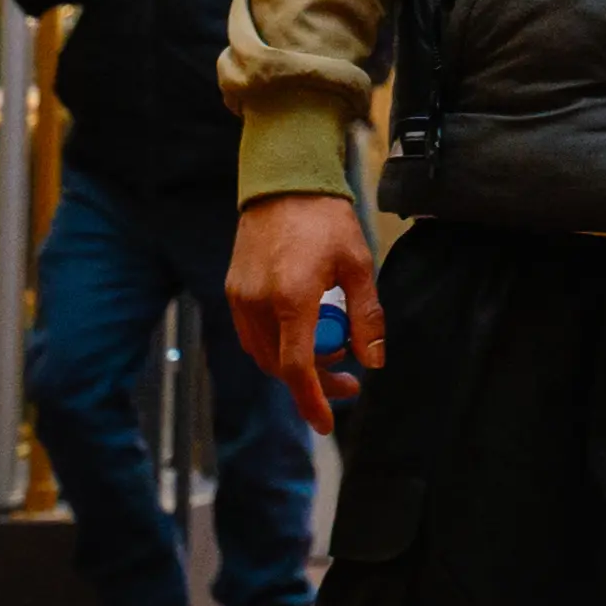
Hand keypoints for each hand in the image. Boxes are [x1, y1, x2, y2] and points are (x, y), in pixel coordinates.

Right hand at [229, 191, 377, 432]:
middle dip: (314, 381)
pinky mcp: (233, 291)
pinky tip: (304, 332)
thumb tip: (373, 361)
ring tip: (332, 350)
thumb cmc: (326, 219)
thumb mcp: (359, 264)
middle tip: (349, 379)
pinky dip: (277, 345)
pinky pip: (253, 335)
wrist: (284, 181)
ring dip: (296, 364)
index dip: (312, 400)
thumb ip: (366, 316)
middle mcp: (258, 304)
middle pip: (281, 366)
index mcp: (292, 298)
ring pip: (264, 354)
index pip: (297, 368)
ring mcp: (240, 298)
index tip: (327, 423)